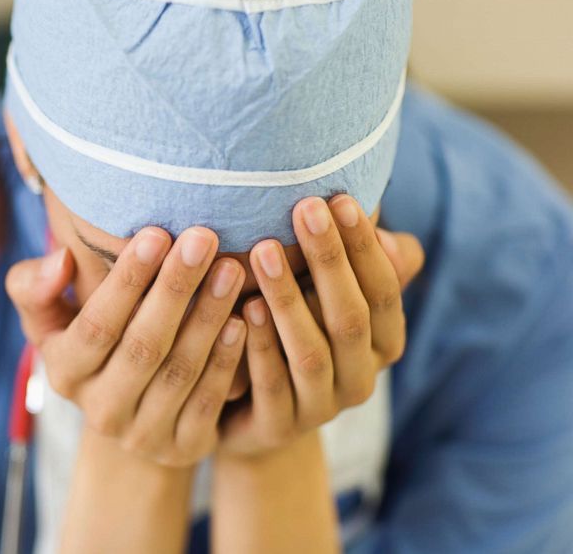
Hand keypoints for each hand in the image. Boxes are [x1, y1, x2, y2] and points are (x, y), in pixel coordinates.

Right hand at [6, 227, 247, 466]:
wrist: (126, 414)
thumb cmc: (88, 341)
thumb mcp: (48, 318)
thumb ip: (35, 287)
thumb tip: (61, 262)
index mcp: (65, 373)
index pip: (97, 325)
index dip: (127, 281)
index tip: (156, 233)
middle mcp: (101, 410)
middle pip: (143, 346)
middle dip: (175, 288)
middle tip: (202, 238)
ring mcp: (143, 434)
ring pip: (179, 371)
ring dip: (207, 317)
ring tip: (229, 268)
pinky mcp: (183, 447)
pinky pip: (208, 400)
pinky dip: (227, 359)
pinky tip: (243, 318)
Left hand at [220, 195, 423, 456]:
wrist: (254, 419)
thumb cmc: (292, 332)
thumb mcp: (320, 295)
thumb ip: (345, 258)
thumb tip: (368, 197)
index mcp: (383, 342)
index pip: (384, 290)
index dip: (363, 246)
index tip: (339, 198)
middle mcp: (361, 378)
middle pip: (351, 317)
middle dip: (329, 260)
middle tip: (304, 208)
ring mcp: (323, 408)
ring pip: (311, 353)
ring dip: (288, 299)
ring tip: (263, 252)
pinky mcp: (280, 428)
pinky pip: (271, 387)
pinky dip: (258, 347)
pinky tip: (242, 308)